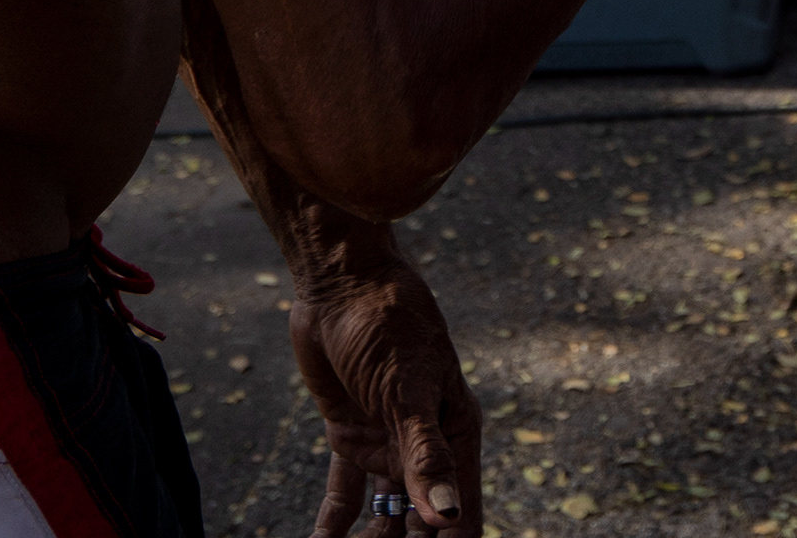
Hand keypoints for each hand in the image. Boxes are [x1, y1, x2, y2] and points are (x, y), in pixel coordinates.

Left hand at [291, 256, 479, 534]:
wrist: (340, 283)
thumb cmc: (388, 325)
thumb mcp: (408, 391)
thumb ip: (426, 456)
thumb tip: (446, 516)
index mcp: (457, 431)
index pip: (462, 507)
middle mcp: (425, 443)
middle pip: (424, 518)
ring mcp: (387, 441)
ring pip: (385, 513)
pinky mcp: (350, 435)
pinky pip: (345, 493)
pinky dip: (334, 523)